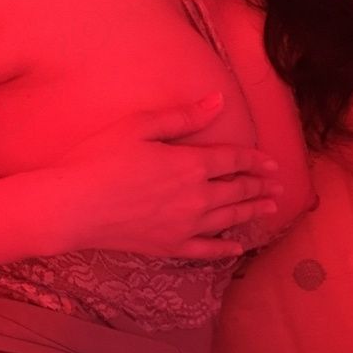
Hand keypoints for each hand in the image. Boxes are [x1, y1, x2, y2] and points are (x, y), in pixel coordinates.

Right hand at [43, 93, 283, 259]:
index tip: (271, 162)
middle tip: (278, 186)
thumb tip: (218, 101)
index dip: (254, 159)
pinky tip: (237, 247)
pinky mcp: (170, 247)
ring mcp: (186, 226)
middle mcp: (197, 197)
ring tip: (270, 208)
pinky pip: (207, 250)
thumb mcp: (140, 126)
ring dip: (252, 212)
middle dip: (260, 186)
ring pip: (229, 218)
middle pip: (237, 190)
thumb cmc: (100, 160)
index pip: (233, 159)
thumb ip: (183, 117)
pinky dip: (225, 248)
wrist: (74, 207)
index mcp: (191, 164)